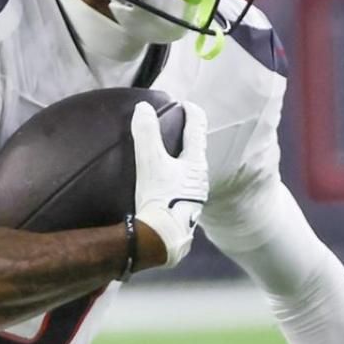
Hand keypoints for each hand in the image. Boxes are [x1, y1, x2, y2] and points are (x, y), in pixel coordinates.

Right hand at [131, 101, 208, 268]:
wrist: (162, 240)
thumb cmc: (160, 199)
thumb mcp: (150, 162)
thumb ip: (147, 134)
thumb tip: (143, 108)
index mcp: (195, 162)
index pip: (197, 128)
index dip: (191, 112)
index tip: (184, 103)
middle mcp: (200, 179)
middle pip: (196, 151)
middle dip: (186, 138)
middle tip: (172, 128)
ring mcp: (195, 198)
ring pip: (190, 172)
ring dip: (180, 162)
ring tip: (164, 159)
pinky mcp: (186, 213)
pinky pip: (182, 189)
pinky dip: (174, 181)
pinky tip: (162, 188)